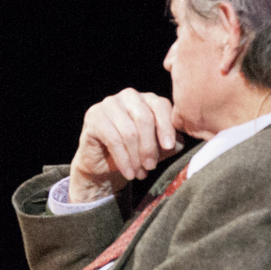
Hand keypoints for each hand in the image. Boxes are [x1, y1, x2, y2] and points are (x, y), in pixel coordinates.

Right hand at [68, 88, 183, 202]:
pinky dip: (123, 159)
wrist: (104, 164)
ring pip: (128, 131)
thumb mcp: (157, 148)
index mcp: (146, 98)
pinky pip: (113, 139)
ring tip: (139, 173)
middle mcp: (128, 96)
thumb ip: (170, 142)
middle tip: (151, 166)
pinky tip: (128, 173)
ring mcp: (108, 104)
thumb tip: (176, 142)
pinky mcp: (93, 116)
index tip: (169, 147)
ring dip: (136, 157)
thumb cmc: (134, 152)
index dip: (166, 127)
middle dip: (149, 146)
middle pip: (144, 118)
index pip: (160, 105)